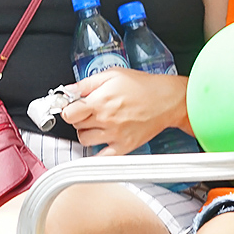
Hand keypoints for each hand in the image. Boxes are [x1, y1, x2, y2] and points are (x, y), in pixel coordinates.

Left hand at [59, 67, 183, 155]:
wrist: (167, 100)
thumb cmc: (142, 86)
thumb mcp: (112, 75)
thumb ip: (86, 83)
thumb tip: (68, 89)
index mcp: (100, 101)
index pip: (68, 113)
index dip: (67, 109)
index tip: (71, 107)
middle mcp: (106, 119)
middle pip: (76, 126)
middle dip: (79, 118)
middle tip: (88, 112)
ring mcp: (115, 135)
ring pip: (84, 140)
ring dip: (86, 133)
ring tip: (96, 124)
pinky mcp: (124, 146)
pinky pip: (102, 158)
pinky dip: (96, 154)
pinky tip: (99, 144)